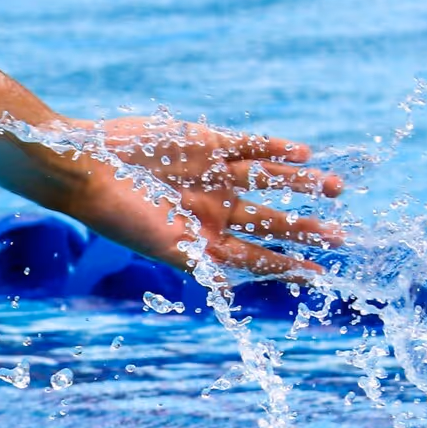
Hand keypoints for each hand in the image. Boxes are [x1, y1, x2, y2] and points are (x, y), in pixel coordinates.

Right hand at [58, 117, 341, 279]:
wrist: (88, 166)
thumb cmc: (118, 214)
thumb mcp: (161, 245)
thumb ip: (198, 261)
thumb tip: (231, 285)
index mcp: (203, 239)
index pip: (256, 256)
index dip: (288, 266)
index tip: (319, 275)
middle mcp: (213, 208)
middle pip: (270, 220)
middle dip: (304, 228)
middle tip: (339, 235)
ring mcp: (212, 174)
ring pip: (268, 180)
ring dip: (300, 184)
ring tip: (335, 186)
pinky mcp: (205, 142)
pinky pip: (249, 145)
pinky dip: (275, 149)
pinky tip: (302, 153)